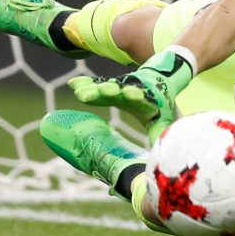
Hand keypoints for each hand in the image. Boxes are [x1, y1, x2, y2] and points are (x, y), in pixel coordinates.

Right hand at [69, 48, 193, 143]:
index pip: (139, 96)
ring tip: (80, 92)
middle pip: (119, 89)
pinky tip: (73, 84)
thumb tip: (160, 155)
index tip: (132, 94)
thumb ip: (159, 132)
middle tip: (103, 90)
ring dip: (93, 89)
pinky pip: (94, 85)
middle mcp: (129, 90)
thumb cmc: (157, 105)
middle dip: (111, 90)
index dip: (136, 95)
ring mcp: (117, 88)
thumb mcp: (161, 119)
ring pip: (104, 87)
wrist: (155, 80)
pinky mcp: (107, 87)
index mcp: (144, 98)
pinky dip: (84, 84)